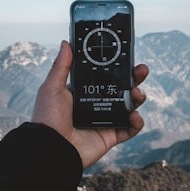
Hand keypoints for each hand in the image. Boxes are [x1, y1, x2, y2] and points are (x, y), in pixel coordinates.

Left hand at [32, 41, 148, 168]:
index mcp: (85, 91)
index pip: (106, 76)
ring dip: (139, 97)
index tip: (126, 56)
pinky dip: (137, 123)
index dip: (118, 67)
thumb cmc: (48, 117)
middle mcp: (97, 104)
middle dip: (135, 78)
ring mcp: (105, 120)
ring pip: (130, 106)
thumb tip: (66, 43)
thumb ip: (62, 66)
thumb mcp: (52, 87)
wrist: (50, 147)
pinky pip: (130, 129)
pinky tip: (134, 116)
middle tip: (141, 69)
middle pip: (122, 89)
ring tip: (137, 93)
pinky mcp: (111, 135)